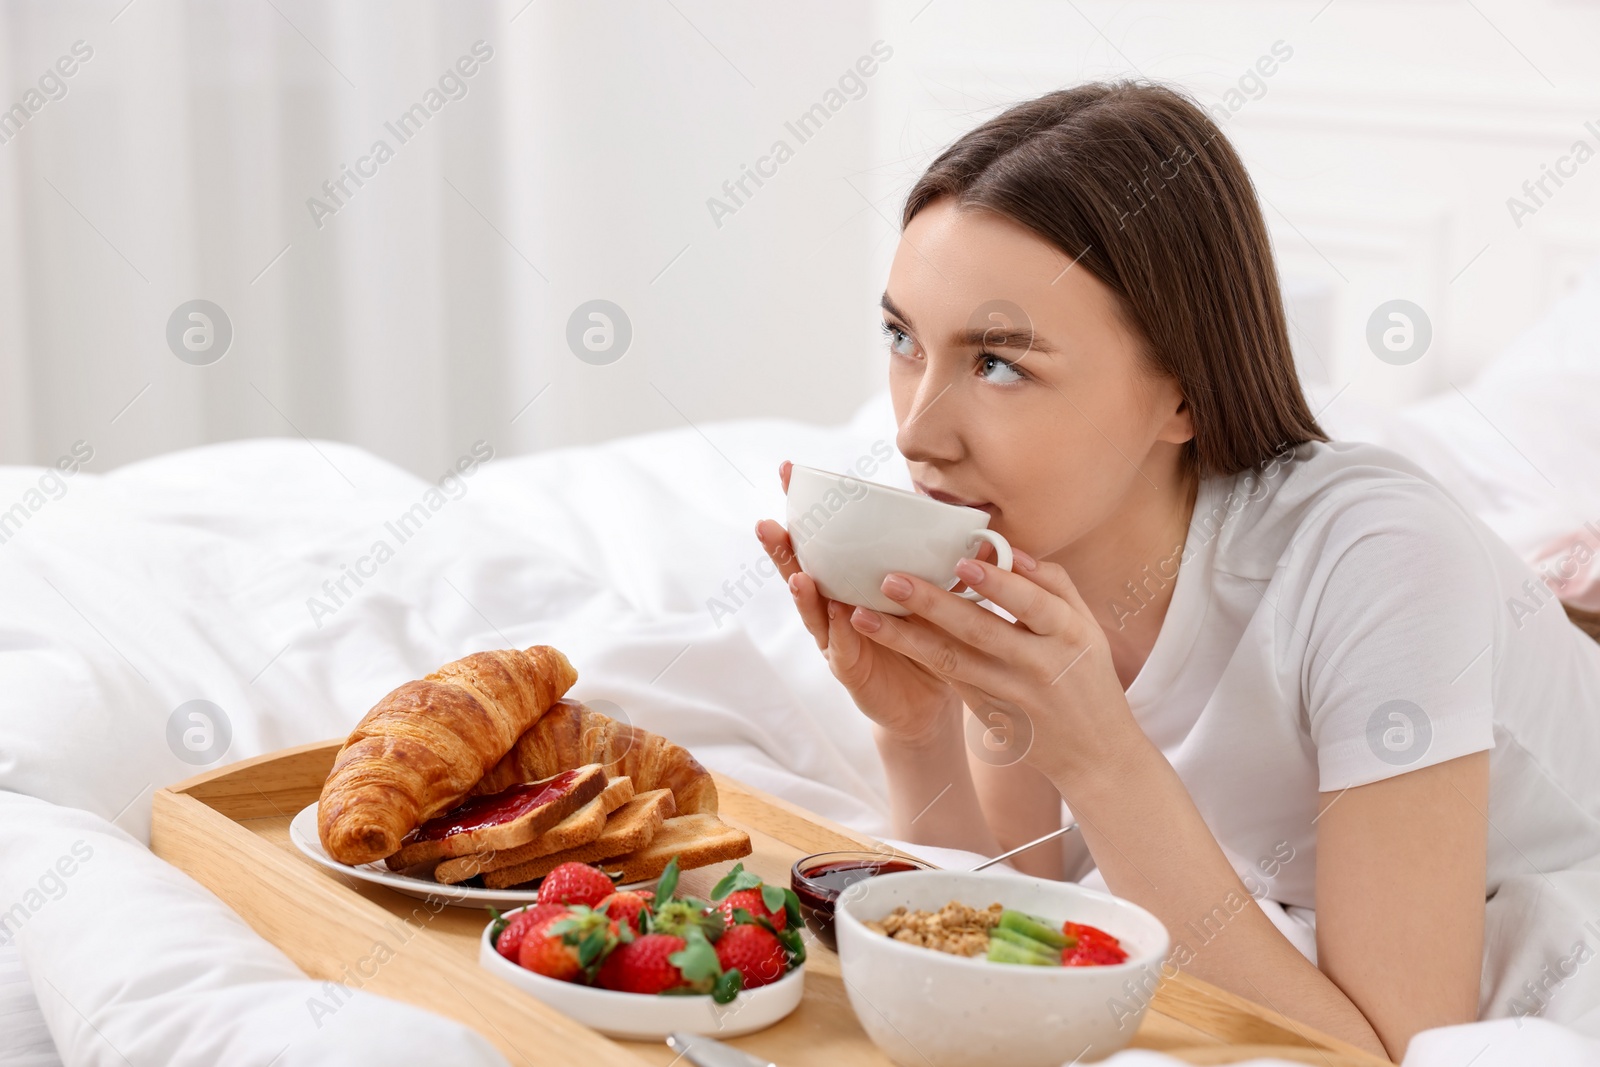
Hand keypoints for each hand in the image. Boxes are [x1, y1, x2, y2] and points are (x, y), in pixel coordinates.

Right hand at [755, 460, 961, 744]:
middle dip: (782, 548)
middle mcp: (834, 608)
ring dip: (802, 593)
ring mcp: (837, 640)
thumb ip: (936, 567)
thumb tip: (980, 532)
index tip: (788, 472)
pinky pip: (842, 650)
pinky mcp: (851, 672)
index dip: (802, 509)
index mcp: (848, 583)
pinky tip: (838, 616)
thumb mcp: (930, 598)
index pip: (820, 541)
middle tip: (769, 523)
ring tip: (797, 574)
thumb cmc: (924, 643)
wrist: (928, 703)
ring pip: (813, 613)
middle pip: (799, 571)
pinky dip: (839, 633)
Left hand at [847, 550, 1144, 783]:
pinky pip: (949, 679)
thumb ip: (1053, 585)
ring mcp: (1011, 695)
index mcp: (1071, 636)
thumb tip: (1011, 550)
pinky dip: (918, 656)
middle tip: (890, 580)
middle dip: (932, 604)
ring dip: (905, 638)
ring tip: (865, 615)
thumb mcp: (1087, 627)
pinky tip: (886, 638)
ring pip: (952, 662)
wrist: (1095, 754)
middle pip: (981, 632)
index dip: (997, 584)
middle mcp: (1039, 666)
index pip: (1031, 605)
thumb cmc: (1088, 676)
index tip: (961, 562)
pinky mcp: (989, 716)